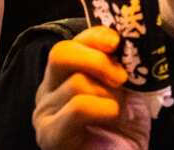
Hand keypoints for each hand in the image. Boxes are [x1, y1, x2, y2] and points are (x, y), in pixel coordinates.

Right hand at [33, 27, 148, 149]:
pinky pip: (78, 107)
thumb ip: (120, 65)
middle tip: (121, 77)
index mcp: (63, 76)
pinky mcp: (50, 136)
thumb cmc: (124, 128)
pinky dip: (105, 109)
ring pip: (76, 83)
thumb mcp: (125, 88)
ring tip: (119, 111)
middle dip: (96, 60)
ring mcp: (45, 114)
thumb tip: (128, 41)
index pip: (71, 43)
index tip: (117, 42)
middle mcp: (47, 92)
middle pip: (60, 54)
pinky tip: (113, 121)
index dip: (94, 37)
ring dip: (109, 94)